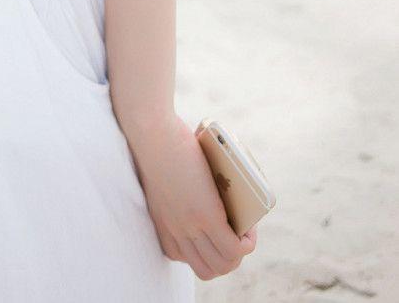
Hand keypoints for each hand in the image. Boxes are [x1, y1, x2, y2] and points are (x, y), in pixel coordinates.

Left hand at [122, 112, 258, 281]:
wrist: (150, 132)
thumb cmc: (155, 144)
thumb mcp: (162, 176)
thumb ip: (175, 187)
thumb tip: (204, 179)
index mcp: (162, 225)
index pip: (184, 258)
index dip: (205, 251)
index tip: (215, 232)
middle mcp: (175, 231)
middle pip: (206, 269)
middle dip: (226, 257)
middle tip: (236, 233)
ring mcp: (191, 226)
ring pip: (223, 264)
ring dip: (240, 253)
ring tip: (246, 229)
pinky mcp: (207, 216)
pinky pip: (234, 248)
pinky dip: (247, 242)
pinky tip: (250, 227)